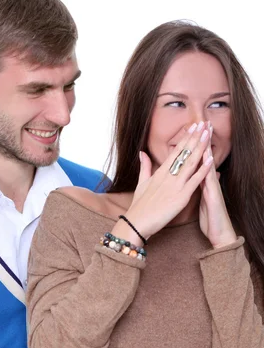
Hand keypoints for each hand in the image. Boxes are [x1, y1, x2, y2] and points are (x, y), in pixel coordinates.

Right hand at [114, 121, 212, 242]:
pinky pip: (195, 181)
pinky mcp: (181, 197)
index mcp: (160, 172)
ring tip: (208, 134)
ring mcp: (175, 186)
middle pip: (184, 153)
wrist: (137, 223)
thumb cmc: (139, 206)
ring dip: (201, 148)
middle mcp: (168, 176)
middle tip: (204, 124)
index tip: (193, 127)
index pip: (175, 151)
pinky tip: (211, 160)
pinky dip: (203, 170)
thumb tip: (142, 152)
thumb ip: (144, 166)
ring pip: (190, 163)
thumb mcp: (141, 183)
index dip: (186, 138)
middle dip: (195, 138)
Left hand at [199, 131, 236, 248]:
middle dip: (201, 141)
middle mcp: (208, 182)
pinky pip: (210, 181)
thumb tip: (198, 175)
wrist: (220, 233)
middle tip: (200, 123)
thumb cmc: (210, 217)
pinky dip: (209, 170)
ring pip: (208, 165)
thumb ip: (199, 186)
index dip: (193, 147)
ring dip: (206, 149)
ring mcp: (212, 188)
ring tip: (204, 133)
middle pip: (203, 158)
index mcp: (201, 182)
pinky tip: (208, 159)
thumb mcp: (202, 200)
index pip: (196, 161)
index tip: (190, 131)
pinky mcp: (214, 197)